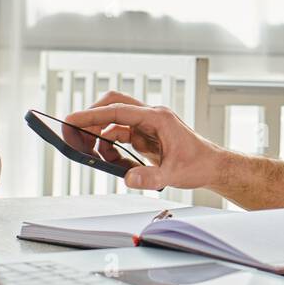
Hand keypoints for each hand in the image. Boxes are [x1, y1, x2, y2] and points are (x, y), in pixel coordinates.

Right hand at [64, 91, 220, 190]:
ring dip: (101, 136)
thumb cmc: (199, 164)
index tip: (71, 120)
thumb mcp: (174, 174)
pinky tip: (116, 163)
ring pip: (115, 120)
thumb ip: (150, 177)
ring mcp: (148, 124)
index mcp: (158, 117)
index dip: (92, 115)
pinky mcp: (146, 135)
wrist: (212, 166)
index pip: (118, 110)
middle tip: (73, 134)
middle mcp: (151, 116)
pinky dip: (112, 146)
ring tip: (97, 156)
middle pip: (114, 105)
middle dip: (92, 118)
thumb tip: (127, 179)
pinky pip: (121, 134)